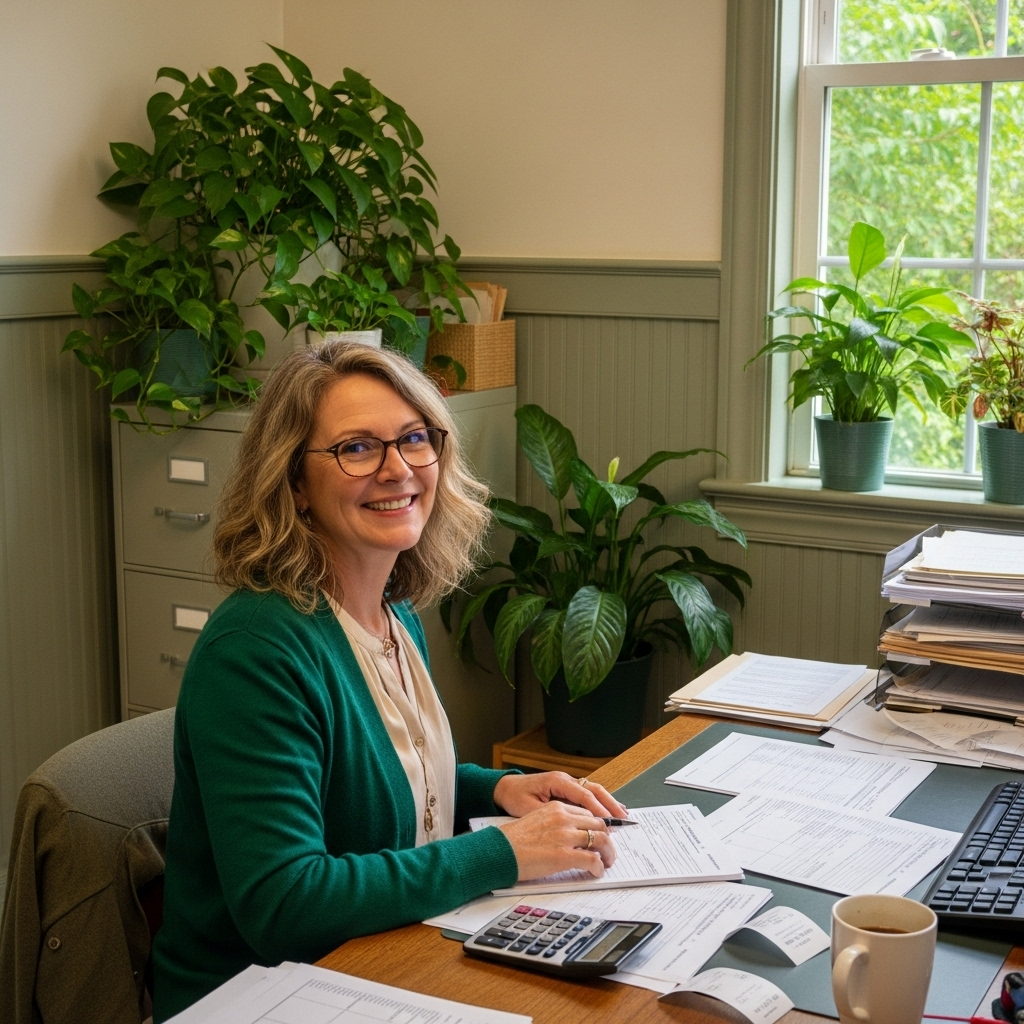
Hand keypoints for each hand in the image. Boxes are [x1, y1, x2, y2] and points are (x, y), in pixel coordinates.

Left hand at [493, 771, 627, 819]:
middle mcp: (565, 779)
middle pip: (593, 789)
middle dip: (609, 803)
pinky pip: (587, 794)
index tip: (609, 820)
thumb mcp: (529, 809)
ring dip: (608, 801)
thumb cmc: (515, 797)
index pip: (583, 794)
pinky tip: (608, 811)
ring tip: (622, 814)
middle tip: (623, 817)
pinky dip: (599, 802)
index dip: (597, 808)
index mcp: (557, 781)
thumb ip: (550, 815)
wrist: (505, 788)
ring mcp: (567, 783)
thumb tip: (569, 826)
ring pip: (593, 790)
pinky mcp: (566, 790)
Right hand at [498, 802, 615, 881]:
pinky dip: (598, 867)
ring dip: (608, 853)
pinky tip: (596, 872)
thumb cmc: (512, 840)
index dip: (597, 826)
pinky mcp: (565, 855)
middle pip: (599, 824)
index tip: (600, 834)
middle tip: (607, 849)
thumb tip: (567, 836)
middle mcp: (564, 818)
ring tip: (607, 861)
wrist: (499, 851)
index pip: (587, 814)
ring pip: (601, 840)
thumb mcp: (535, 820)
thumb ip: (554, 823)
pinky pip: (592, 860)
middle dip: (607, 838)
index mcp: (556, 808)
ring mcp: (565, 836)